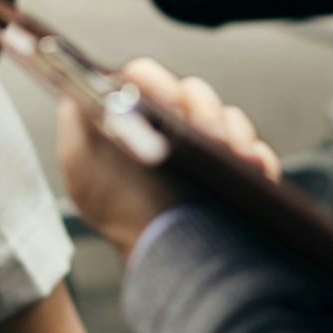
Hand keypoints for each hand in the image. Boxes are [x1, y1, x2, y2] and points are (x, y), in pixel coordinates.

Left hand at [60, 59, 281, 260]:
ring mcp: (211, 142)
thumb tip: (75, 84)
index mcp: (140, 111)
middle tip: (206, 136)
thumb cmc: (116, 211)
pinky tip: (252, 169)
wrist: (156, 255)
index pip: (147, 77)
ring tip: (231, 156)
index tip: (165, 102)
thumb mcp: (81, 165)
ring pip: (230, 116)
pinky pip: (257, 150)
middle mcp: (177, 120)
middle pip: (195, 92)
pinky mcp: (240, 167)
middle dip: (204, 110)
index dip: (157, 81)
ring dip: (232, 132)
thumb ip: (74, 121)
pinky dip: (257, 157)